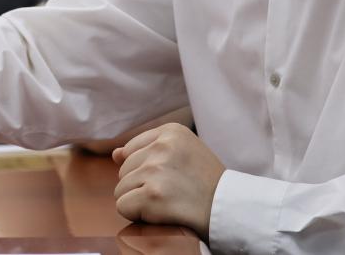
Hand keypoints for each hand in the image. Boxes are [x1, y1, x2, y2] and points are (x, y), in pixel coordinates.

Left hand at [112, 123, 224, 240]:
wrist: (230, 211)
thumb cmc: (207, 184)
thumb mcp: (183, 154)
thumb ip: (148, 150)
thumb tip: (115, 153)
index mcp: (171, 131)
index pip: (130, 150)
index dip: (145, 170)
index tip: (169, 179)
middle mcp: (162, 145)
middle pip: (124, 170)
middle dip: (140, 185)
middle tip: (170, 192)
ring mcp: (156, 169)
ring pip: (121, 189)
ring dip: (139, 201)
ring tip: (168, 202)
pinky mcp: (152, 195)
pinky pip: (123, 207)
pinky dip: (137, 215)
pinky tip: (160, 213)